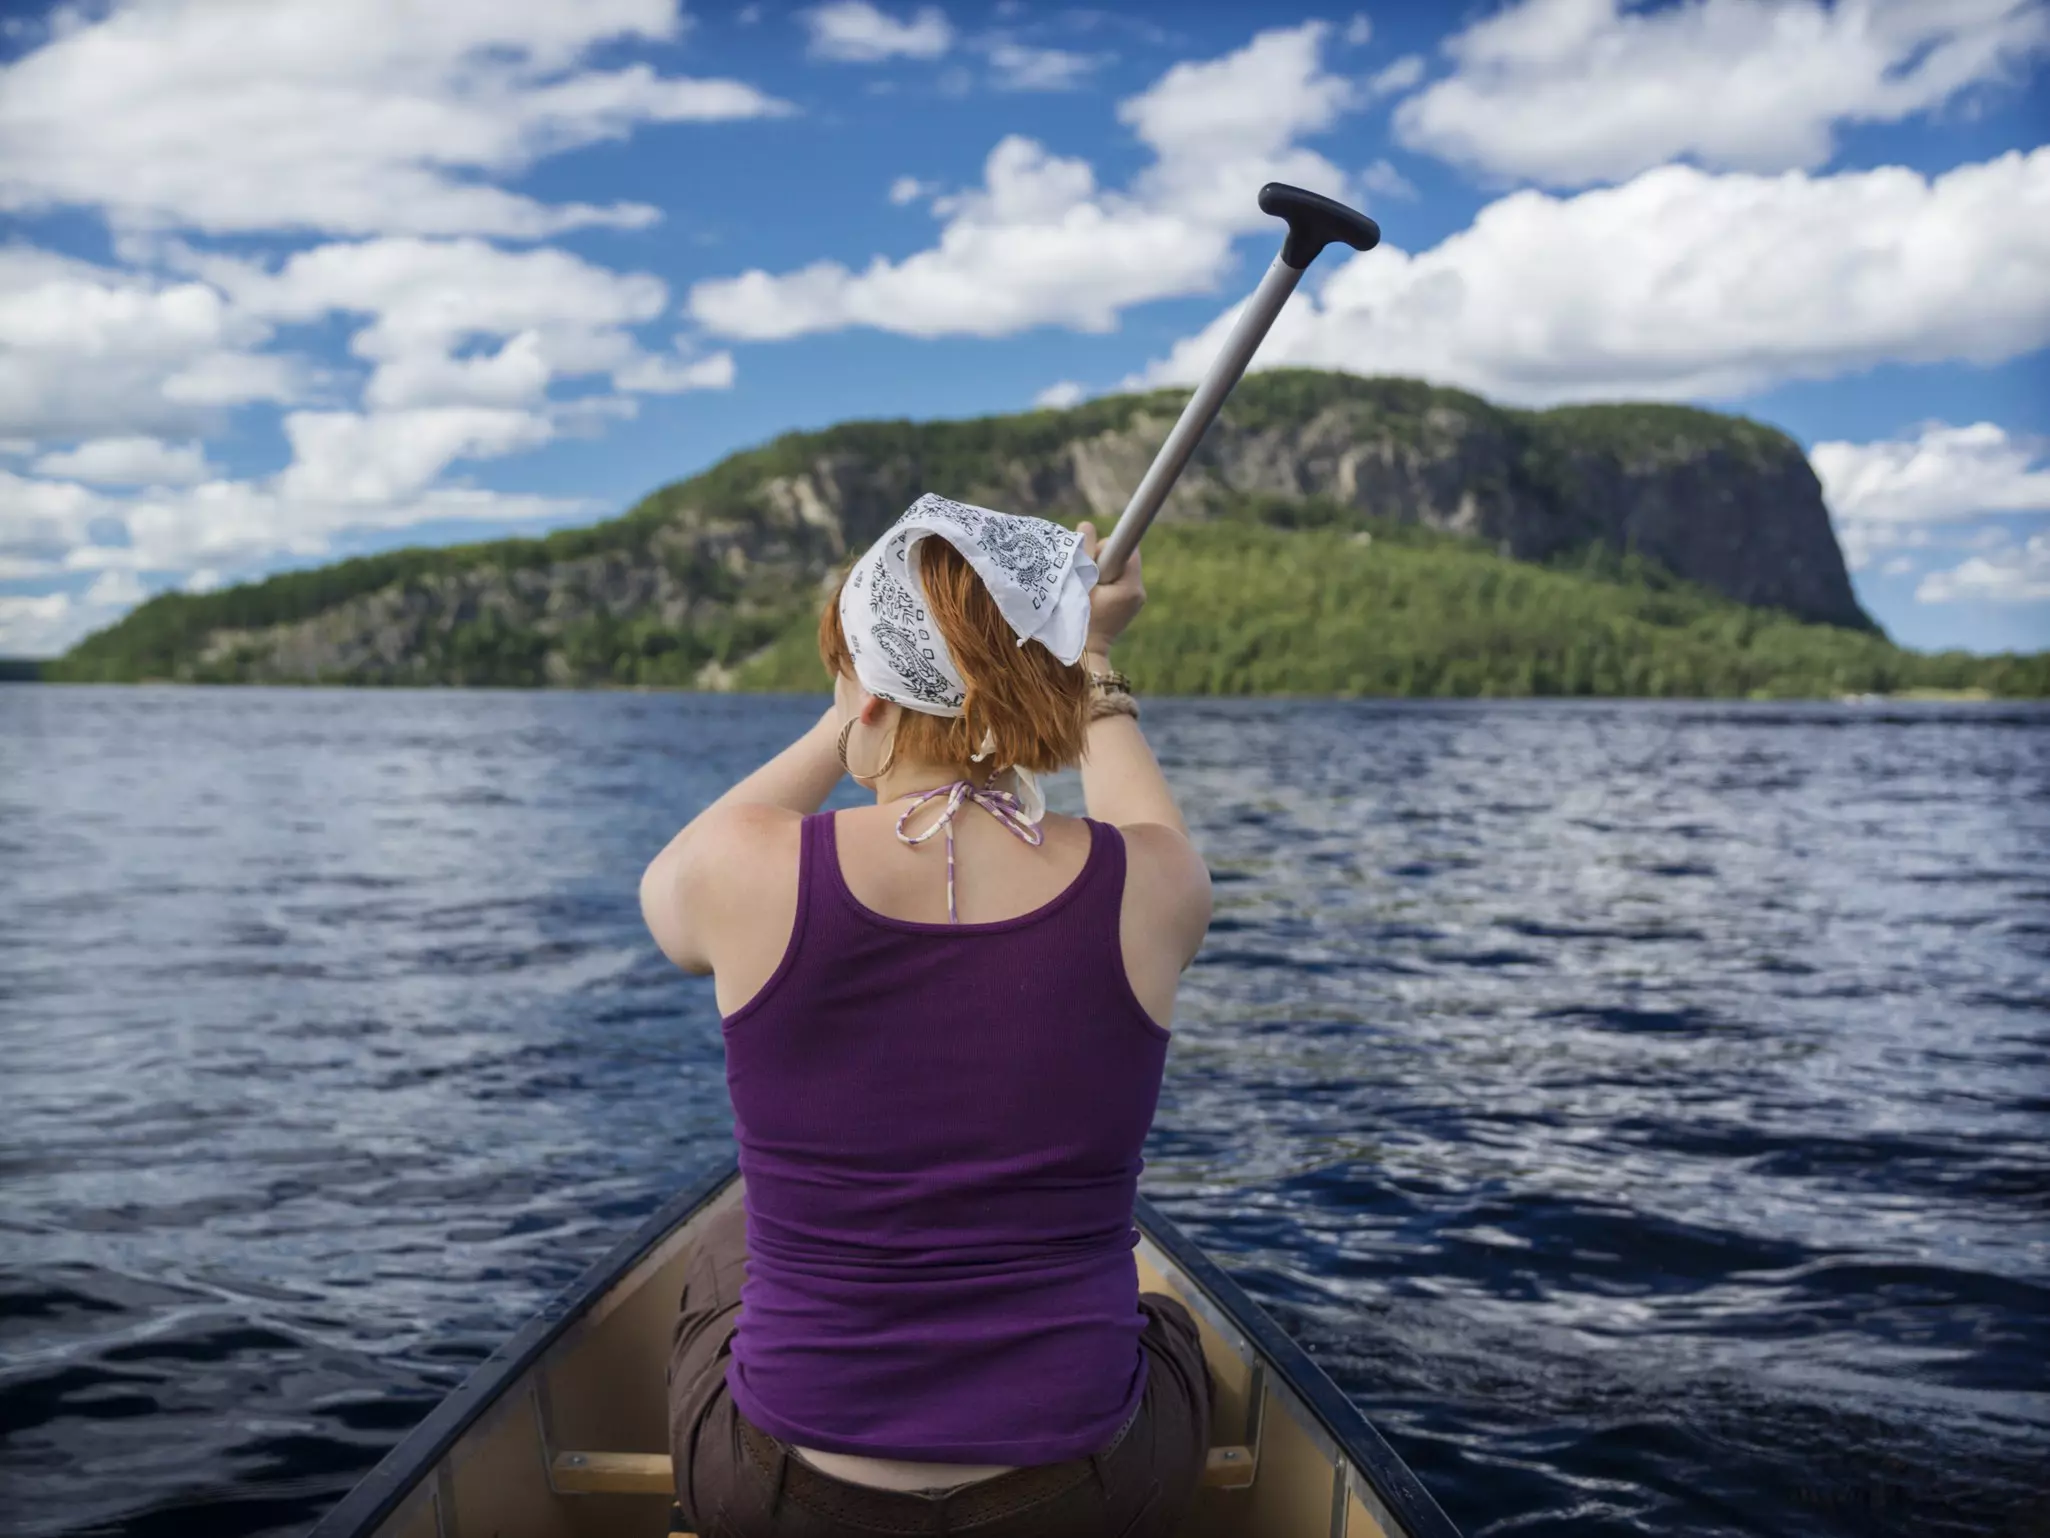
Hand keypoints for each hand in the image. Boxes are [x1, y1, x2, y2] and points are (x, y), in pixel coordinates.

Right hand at [1078, 521, 1144, 655]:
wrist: (1083, 657)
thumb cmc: (1076, 622)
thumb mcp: (1076, 585)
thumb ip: (1083, 554)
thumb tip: (1087, 526)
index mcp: (1130, 588)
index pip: (1127, 548)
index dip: (1106, 547)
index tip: (1094, 553)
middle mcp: (1138, 592)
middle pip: (1121, 557)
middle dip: (1101, 560)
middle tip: (1084, 579)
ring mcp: (1134, 600)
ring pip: (1117, 569)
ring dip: (1101, 572)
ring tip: (1086, 590)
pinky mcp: (1128, 604)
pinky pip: (1117, 581)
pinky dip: (1103, 582)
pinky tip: (1091, 596)